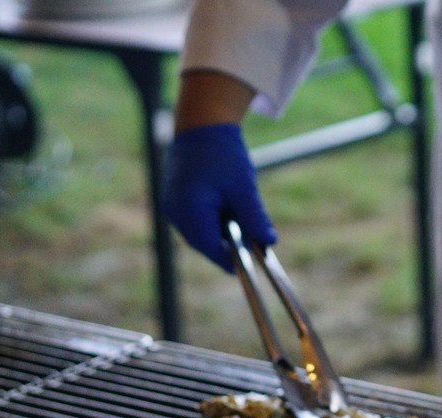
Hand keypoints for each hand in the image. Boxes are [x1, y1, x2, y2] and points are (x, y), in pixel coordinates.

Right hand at [161, 123, 275, 272]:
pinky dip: (211, 223)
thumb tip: (269, 243)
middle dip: (224, 248)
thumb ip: (254, 217)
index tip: (245, 268)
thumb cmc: (223, 154)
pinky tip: (228, 214)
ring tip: (240, 225)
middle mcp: (174, 210)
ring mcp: (171, 206)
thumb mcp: (243, 187)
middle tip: (249, 249)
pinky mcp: (173, 200)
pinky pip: (193, 222)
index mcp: (189, 208)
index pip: (209, 246)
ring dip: (218, 235)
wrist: (201, 126)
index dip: (227, 260)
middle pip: (202, 243)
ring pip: (198, 233)